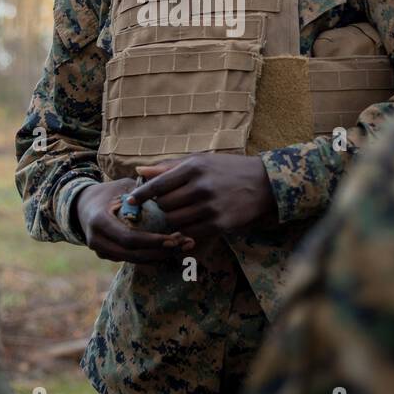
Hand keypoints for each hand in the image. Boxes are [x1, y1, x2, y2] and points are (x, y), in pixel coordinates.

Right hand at [74, 179, 182, 263]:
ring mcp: (100, 251)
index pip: (129, 238)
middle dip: (160, 252)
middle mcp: (97, 240)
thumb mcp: (122, 186)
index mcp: (99, 221)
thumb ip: (141, 191)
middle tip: (184, 244)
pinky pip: (130, 259)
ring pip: (133, 260)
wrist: (82, 205)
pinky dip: (149, 256)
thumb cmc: (108, 191)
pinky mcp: (106, 256)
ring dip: (158, 256)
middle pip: (133, 254)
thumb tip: (169, 191)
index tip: (174, 238)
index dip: (152, 241)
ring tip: (182, 247)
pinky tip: (168, 249)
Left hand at [129, 154, 277, 242]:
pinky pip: (190, 232)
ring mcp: (210, 207)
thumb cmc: (227, 169)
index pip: (158, 184)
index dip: (141, 195)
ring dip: (173, 218)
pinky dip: (186, 229)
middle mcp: (201, 187)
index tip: (130, 201)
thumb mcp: (200, 161)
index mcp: (194, 167)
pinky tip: (192, 221)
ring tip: (182, 211)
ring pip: (174, 220)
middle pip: (164, 204)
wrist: (264, 184)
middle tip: (169, 202)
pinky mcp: (219, 224)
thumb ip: (169, 167)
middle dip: (162, 205)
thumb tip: (139, 171)